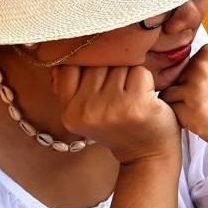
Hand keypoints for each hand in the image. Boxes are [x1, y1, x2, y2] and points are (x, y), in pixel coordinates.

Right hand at [52, 64, 179, 164]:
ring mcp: (111, 108)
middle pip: (96, 62)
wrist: (148, 155)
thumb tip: (58, 53)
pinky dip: (145, 79)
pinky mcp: (136, 104)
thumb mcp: (85, 111)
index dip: (86, 65)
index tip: (99, 76)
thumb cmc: (118, 126)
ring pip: (119, 64)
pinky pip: (139, 71)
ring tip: (131, 95)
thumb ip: (70, 85)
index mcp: (69, 113)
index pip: (69, 67)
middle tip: (119, 91)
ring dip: (128, 73)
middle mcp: (86, 111)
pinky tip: (145, 97)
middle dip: (111, 68)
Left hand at [159, 45, 207, 165]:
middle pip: (173, 80)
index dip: (192, 82)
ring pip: (169, 96)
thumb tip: (168, 71)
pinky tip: (204, 122)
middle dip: (185, 94)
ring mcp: (195, 89)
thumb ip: (202, 66)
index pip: (182, 65)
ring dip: (181, 107)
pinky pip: (172, 113)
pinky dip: (183, 120)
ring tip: (206, 113)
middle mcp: (200, 66)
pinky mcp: (191, 112)